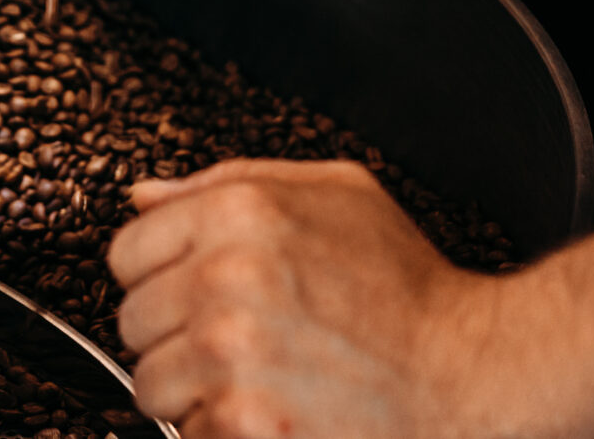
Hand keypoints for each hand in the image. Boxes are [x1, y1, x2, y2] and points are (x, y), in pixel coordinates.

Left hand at [108, 161, 507, 438]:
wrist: (468, 371)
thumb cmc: (406, 287)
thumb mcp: (335, 193)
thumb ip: (228, 180)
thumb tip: (144, 193)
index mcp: (239, 212)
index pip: (125, 249)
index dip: (159, 273)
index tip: (192, 291)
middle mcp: (225, 278)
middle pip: (132, 320)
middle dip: (175, 333)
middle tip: (235, 339)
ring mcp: (231, 355)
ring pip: (150, 384)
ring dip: (193, 389)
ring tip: (254, 379)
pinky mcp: (244, 423)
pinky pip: (190, 433)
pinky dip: (223, 431)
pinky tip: (272, 409)